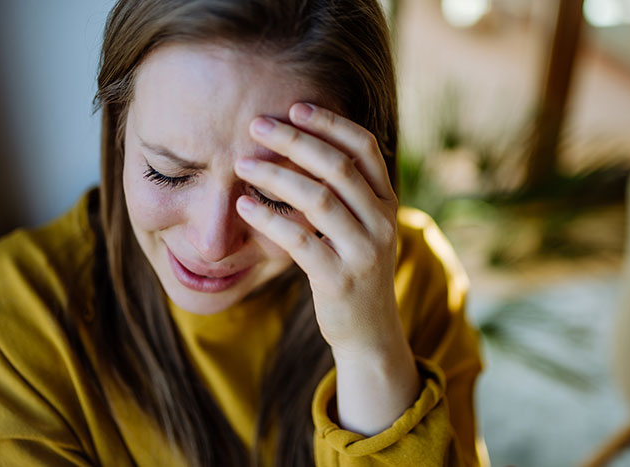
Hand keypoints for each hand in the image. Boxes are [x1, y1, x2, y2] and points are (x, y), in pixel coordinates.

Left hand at [234, 102, 400, 357]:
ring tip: (241, 163)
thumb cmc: (354, 268)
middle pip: (338, 167)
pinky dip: (268, 219)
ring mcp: (364, 252)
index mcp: (387, 203)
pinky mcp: (339, 280)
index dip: (330, 123)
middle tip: (256, 125)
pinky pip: (300, 241)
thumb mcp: (363, 227)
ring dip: (275, 176)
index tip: (295, 107)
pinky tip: (243, 205)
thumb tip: (304, 145)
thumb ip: (347, 192)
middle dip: (294, 141)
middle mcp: (383, 222)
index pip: (364, 148)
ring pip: (319, 199)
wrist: (369, 331)